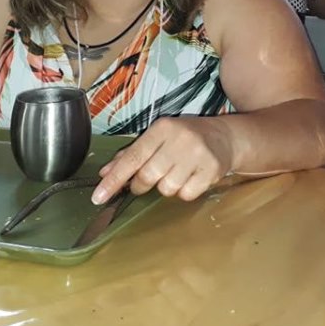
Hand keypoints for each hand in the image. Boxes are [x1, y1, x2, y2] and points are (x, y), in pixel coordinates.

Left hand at [91, 116, 233, 203]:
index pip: (132, 157)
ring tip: (176, 173)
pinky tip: (190, 178)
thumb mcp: (158, 137)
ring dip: (166, 187)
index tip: (98, 197)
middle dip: (140, 185)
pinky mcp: (211, 170)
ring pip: (166, 188)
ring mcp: (198, 155)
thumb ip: (131, 154)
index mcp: (162, 128)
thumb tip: (105, 172)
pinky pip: (186, 195)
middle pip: (147, 176)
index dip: (113, 179)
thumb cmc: (186, 137)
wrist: (225, 137)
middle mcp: (180, 139)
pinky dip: (184, 191)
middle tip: (145, 182)